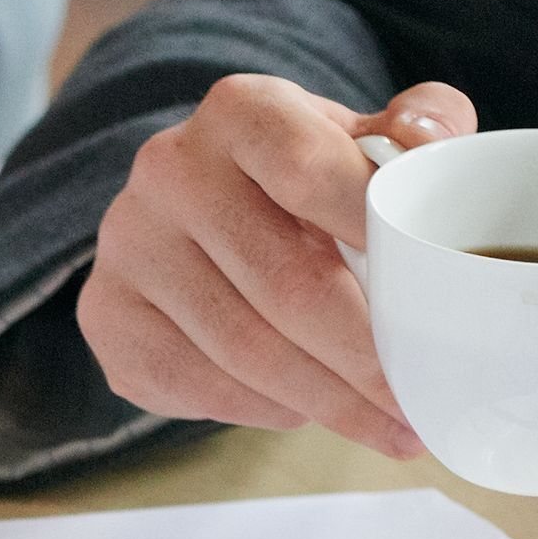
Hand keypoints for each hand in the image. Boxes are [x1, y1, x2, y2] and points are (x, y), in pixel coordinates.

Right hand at [79, 74, 476, 448]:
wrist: (199, 211)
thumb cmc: (304, 181)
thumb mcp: (365, 138)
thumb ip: (418, 127)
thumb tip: (427, 142)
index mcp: (241, 112)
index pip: (308, 172)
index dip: (374, 237)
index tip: (431, 297)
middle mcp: (169, 170)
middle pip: (283, 283)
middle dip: (362, 358)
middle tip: (416, 401)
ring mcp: (128, 245)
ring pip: (243, 350)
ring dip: (324, 402)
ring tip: (383, 426)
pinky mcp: (106, 315)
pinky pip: (195, 385)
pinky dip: (261, 410)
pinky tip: (304, 413)